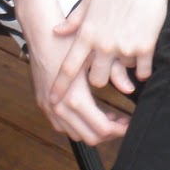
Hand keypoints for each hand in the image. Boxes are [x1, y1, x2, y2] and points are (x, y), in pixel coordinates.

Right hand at [25, 30, 128, 145]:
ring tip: (109, 115)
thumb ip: (115, 72)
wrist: (40, 33)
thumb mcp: (93, 54)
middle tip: (123, 121)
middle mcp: (59, 109)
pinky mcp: (43, 104)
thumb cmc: (67, 40)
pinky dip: (77, 125)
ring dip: (93, 129)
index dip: (120, 129)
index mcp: (74, 99)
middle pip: (90, 137)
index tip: (130, 122)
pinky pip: (62, 126)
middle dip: (109, 132)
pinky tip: (90, 110)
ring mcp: (48, 108)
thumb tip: (129, 89)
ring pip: (76, 135)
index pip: (102, 129)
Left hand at [50, 0, 168, 107]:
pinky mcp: (145, 48)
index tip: (53, 101)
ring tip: (127, 47)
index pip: (69, 67)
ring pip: (122, 75)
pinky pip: (142, 71)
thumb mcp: (90, 0)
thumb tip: (57, 31)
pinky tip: (142, 55)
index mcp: (87, 33)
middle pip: (97, 80)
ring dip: (123, 67)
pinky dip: (142, 67)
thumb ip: (75, 20)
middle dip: (101, 77)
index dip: (60, 86)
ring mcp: (125, 48)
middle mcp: (104, 45)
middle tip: (107, 67)